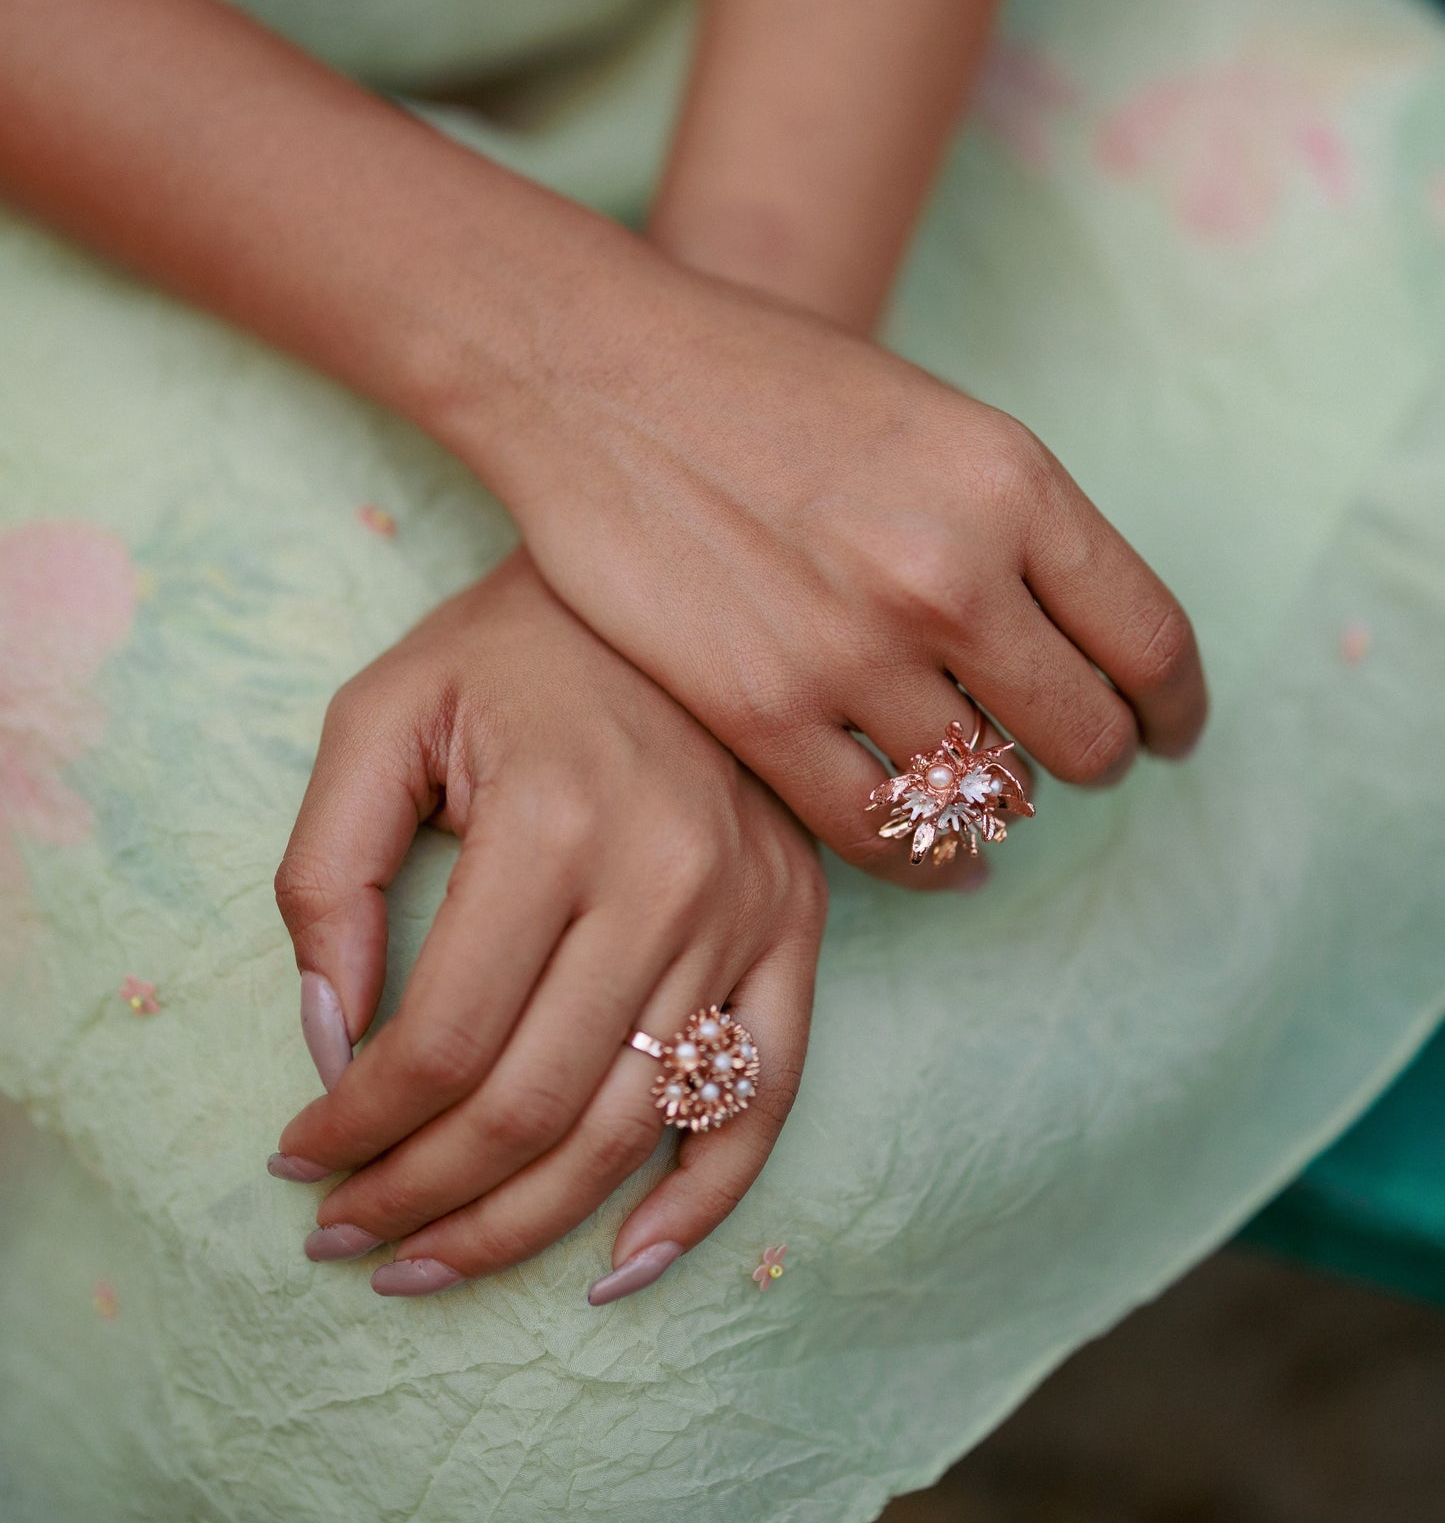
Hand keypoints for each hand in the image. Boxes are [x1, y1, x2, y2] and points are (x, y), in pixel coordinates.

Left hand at [271, 552, 825, 1298]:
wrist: (663, 578)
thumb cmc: (504, 647)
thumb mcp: (377, 716)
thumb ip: (325, 876)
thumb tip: (330, 1044)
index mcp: (556, 819)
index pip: (444, 1040)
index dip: (356, 1130)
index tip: (296, 1161)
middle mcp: (669, 875)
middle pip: (534, 1107)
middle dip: (420, 1199)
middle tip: (344, 1235)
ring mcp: (749, 906)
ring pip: (633, 1126)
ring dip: (525, 1226)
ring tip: (432, 1261)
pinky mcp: (797, 923)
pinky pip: (765, 1096)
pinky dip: (698, 1201)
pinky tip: (618, 1261)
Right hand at [477, 254, 1205, 880]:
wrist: (604, 371)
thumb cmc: (771, 381)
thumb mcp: (936, 420)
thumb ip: (1017, 526)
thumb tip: (1086, 645)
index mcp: (1012, 483)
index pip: (1150, 641)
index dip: (1172, 707)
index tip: (1167, 730)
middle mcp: (949, 574)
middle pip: (1087, 735)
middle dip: (1094, 758)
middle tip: (1073, 762)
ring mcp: (852, 650)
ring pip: (987, 795)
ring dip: (997, 804)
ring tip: (985, 795)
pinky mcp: (760, 712)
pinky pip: (881, 834)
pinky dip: (922, 859)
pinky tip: (933, 855)